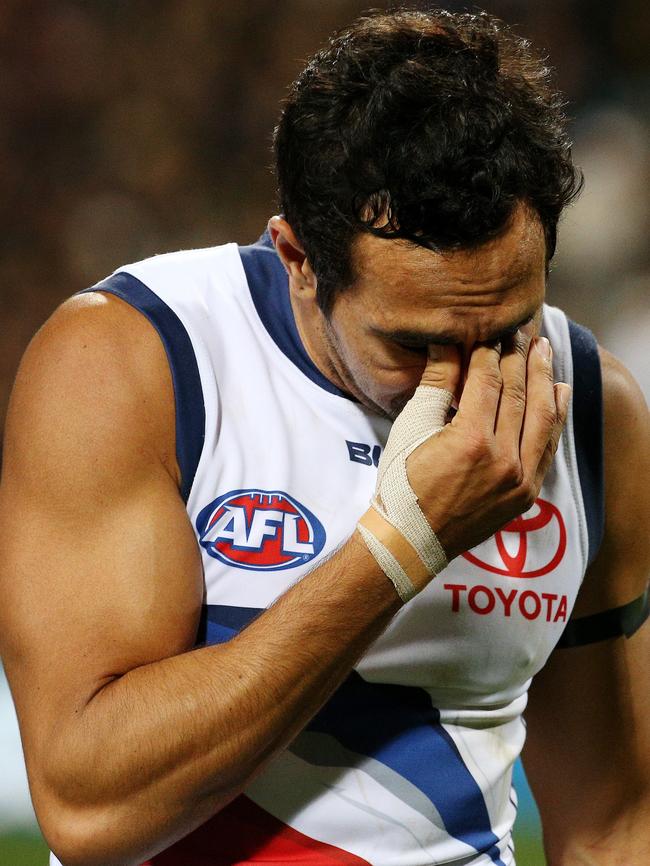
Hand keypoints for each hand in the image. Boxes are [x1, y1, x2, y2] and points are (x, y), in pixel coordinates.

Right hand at [406, 331, 569, 561]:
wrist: (411, 540)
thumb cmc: (402, 484)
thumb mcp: (412, 429)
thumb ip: (435, 384)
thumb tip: (445, 344)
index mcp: (471, 441)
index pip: (488, 381)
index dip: (489, 352)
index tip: (489, 332)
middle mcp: (503, 460)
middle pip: (517, 394)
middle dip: (519, 359)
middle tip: (521, 332)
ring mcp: (520, 480)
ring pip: (542, 417)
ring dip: (544, 379)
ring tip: (544, 350)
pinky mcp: (527, 493)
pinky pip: (548, 447)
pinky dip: (556, 417)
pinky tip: (558, 392)